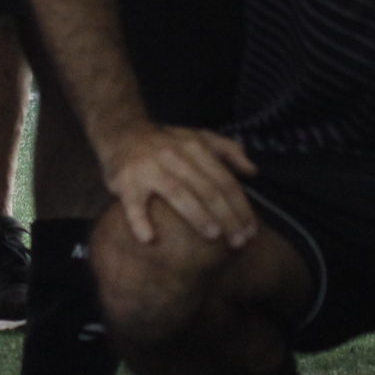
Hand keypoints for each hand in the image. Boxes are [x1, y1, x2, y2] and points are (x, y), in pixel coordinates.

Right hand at [100, 123, 259, 248]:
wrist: (121, 132)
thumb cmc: (166, 142)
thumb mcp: (198, 137)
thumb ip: (228, 151)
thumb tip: (253, 172)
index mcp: (195, 147)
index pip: (224, 180)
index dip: (241, 207)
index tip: (252, 231)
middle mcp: (174, 155)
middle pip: (206, 189)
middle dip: (227, 217)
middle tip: (239, 242)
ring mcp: (149, 168)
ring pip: (177, 192)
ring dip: (197, 215)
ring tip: (213, 236)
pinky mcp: (126, 181)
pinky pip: (133, 203)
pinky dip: (140, 221)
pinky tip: (149, 239)